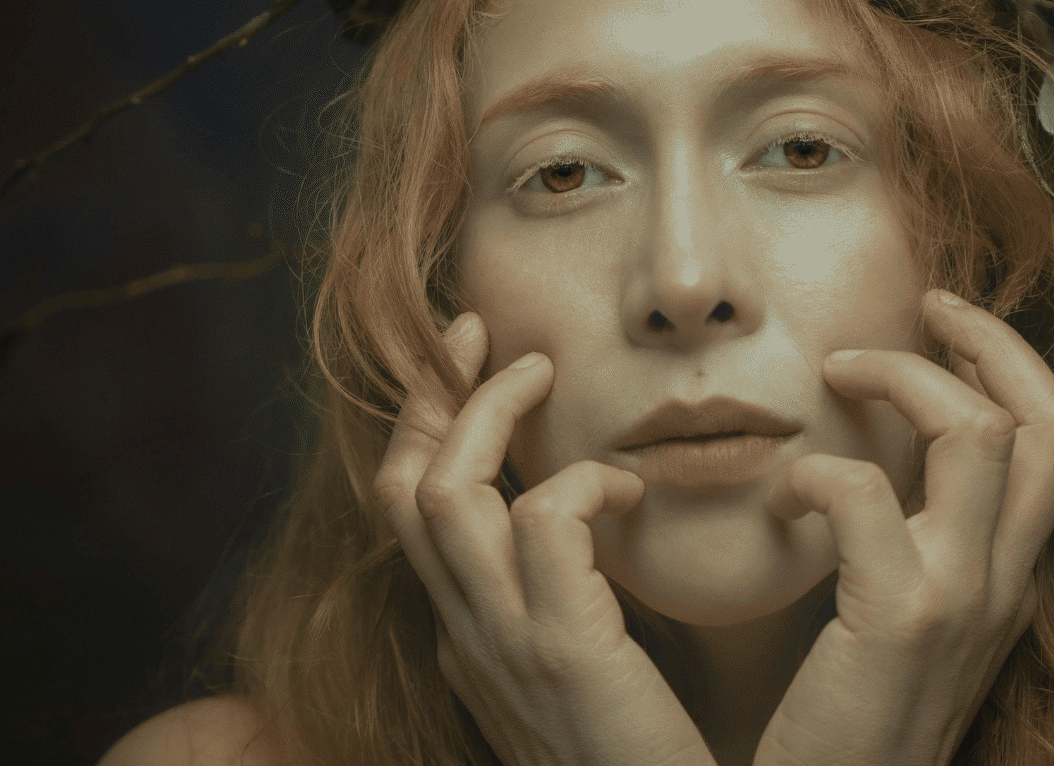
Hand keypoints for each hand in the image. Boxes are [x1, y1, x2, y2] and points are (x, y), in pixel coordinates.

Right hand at [375, 313, 715, 765]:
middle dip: (429, 394)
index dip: (426, 424)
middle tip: (481, 330)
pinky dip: (578, 483)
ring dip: (486, 414)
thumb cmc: (650, 756)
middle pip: (403, 488)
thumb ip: (573, 605)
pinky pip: (541, 527)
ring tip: (541, 372)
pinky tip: (627, 487)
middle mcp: (470, 638)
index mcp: (474, 636)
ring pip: (441, 494)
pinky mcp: (563, 656)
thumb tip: (581, 527)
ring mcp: (505, 648)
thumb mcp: (590, 670)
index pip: (413, 511)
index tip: (475, 358)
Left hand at [753, 289, 1053, 765]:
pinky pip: (865, 495)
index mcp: (1010, 583)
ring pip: (984, 433)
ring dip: (906, 376)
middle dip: (995, 338)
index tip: (947, 330)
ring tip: (839, 374)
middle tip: (925, 307)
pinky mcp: (900, 622)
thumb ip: (910, 553)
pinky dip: (814, 473)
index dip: (1017, 366)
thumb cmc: (841, 731)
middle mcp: (1007, 587)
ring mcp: (964, 603)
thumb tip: (881, 472)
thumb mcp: (903, 632)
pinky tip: (780, 502)